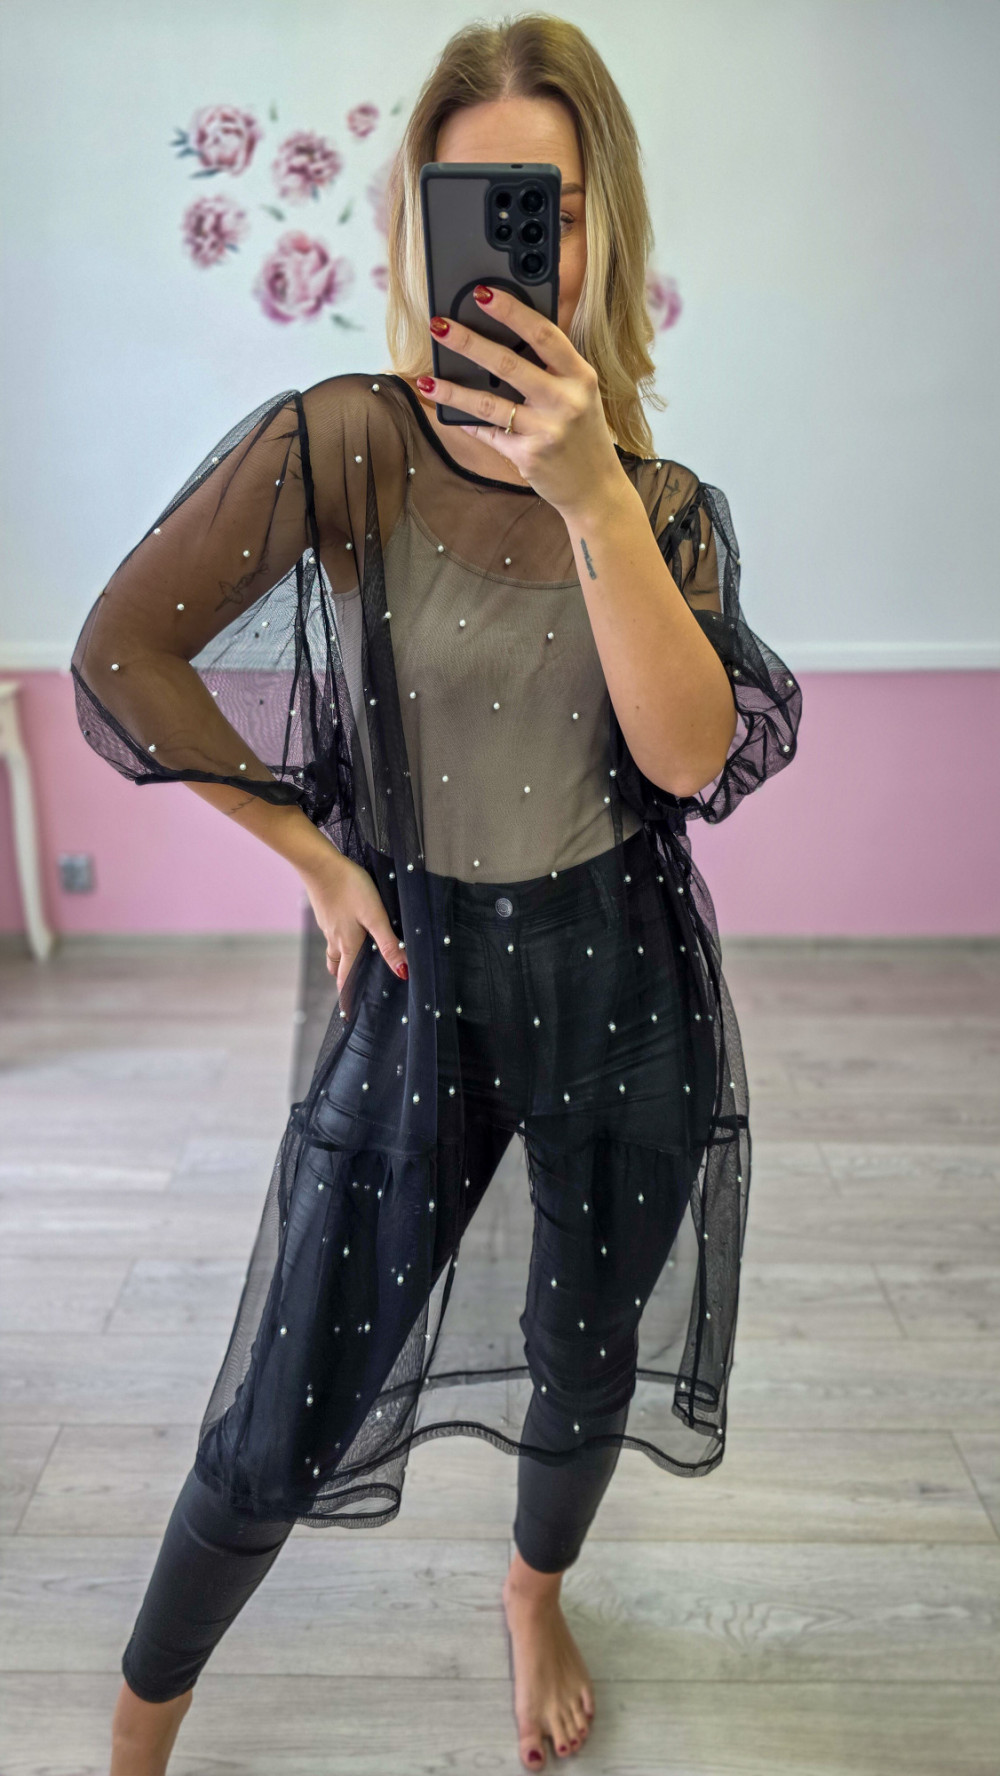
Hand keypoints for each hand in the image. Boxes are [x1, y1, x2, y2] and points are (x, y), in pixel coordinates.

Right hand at [298, 850, 407, 996]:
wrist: (319, 864)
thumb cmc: (350, 888)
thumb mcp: (375, 916)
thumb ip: (389, 944)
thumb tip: (402, 972)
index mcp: (348, 945)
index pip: (347, 978)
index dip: (348, 995)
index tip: (348, 1012)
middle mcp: (335, 938)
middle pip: (338, 966)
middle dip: (344, 979)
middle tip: (349, 989)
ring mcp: (327, 924)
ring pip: (333, 949)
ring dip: (339, 960)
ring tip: (347, 963)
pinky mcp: (325, 911)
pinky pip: (331, 933)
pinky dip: (337, 939)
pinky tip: (344, 930)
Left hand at [417, 285, 626, 518]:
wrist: (595, 488)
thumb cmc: (582, 433)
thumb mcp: (580, 393)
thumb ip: (552, 366)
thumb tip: (504, 334)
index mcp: (580, 376)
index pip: (543, 334)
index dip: (512, 311)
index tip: (482, 293)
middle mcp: (566, 401)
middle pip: (508, 364)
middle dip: (469, 342)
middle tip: (438, 326)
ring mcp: (547, 430)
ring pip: (489, 404)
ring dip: (453, 390)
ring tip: (427, 380)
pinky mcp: (529, 457)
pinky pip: (489, 434)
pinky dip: (467, 422)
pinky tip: (447, 412)